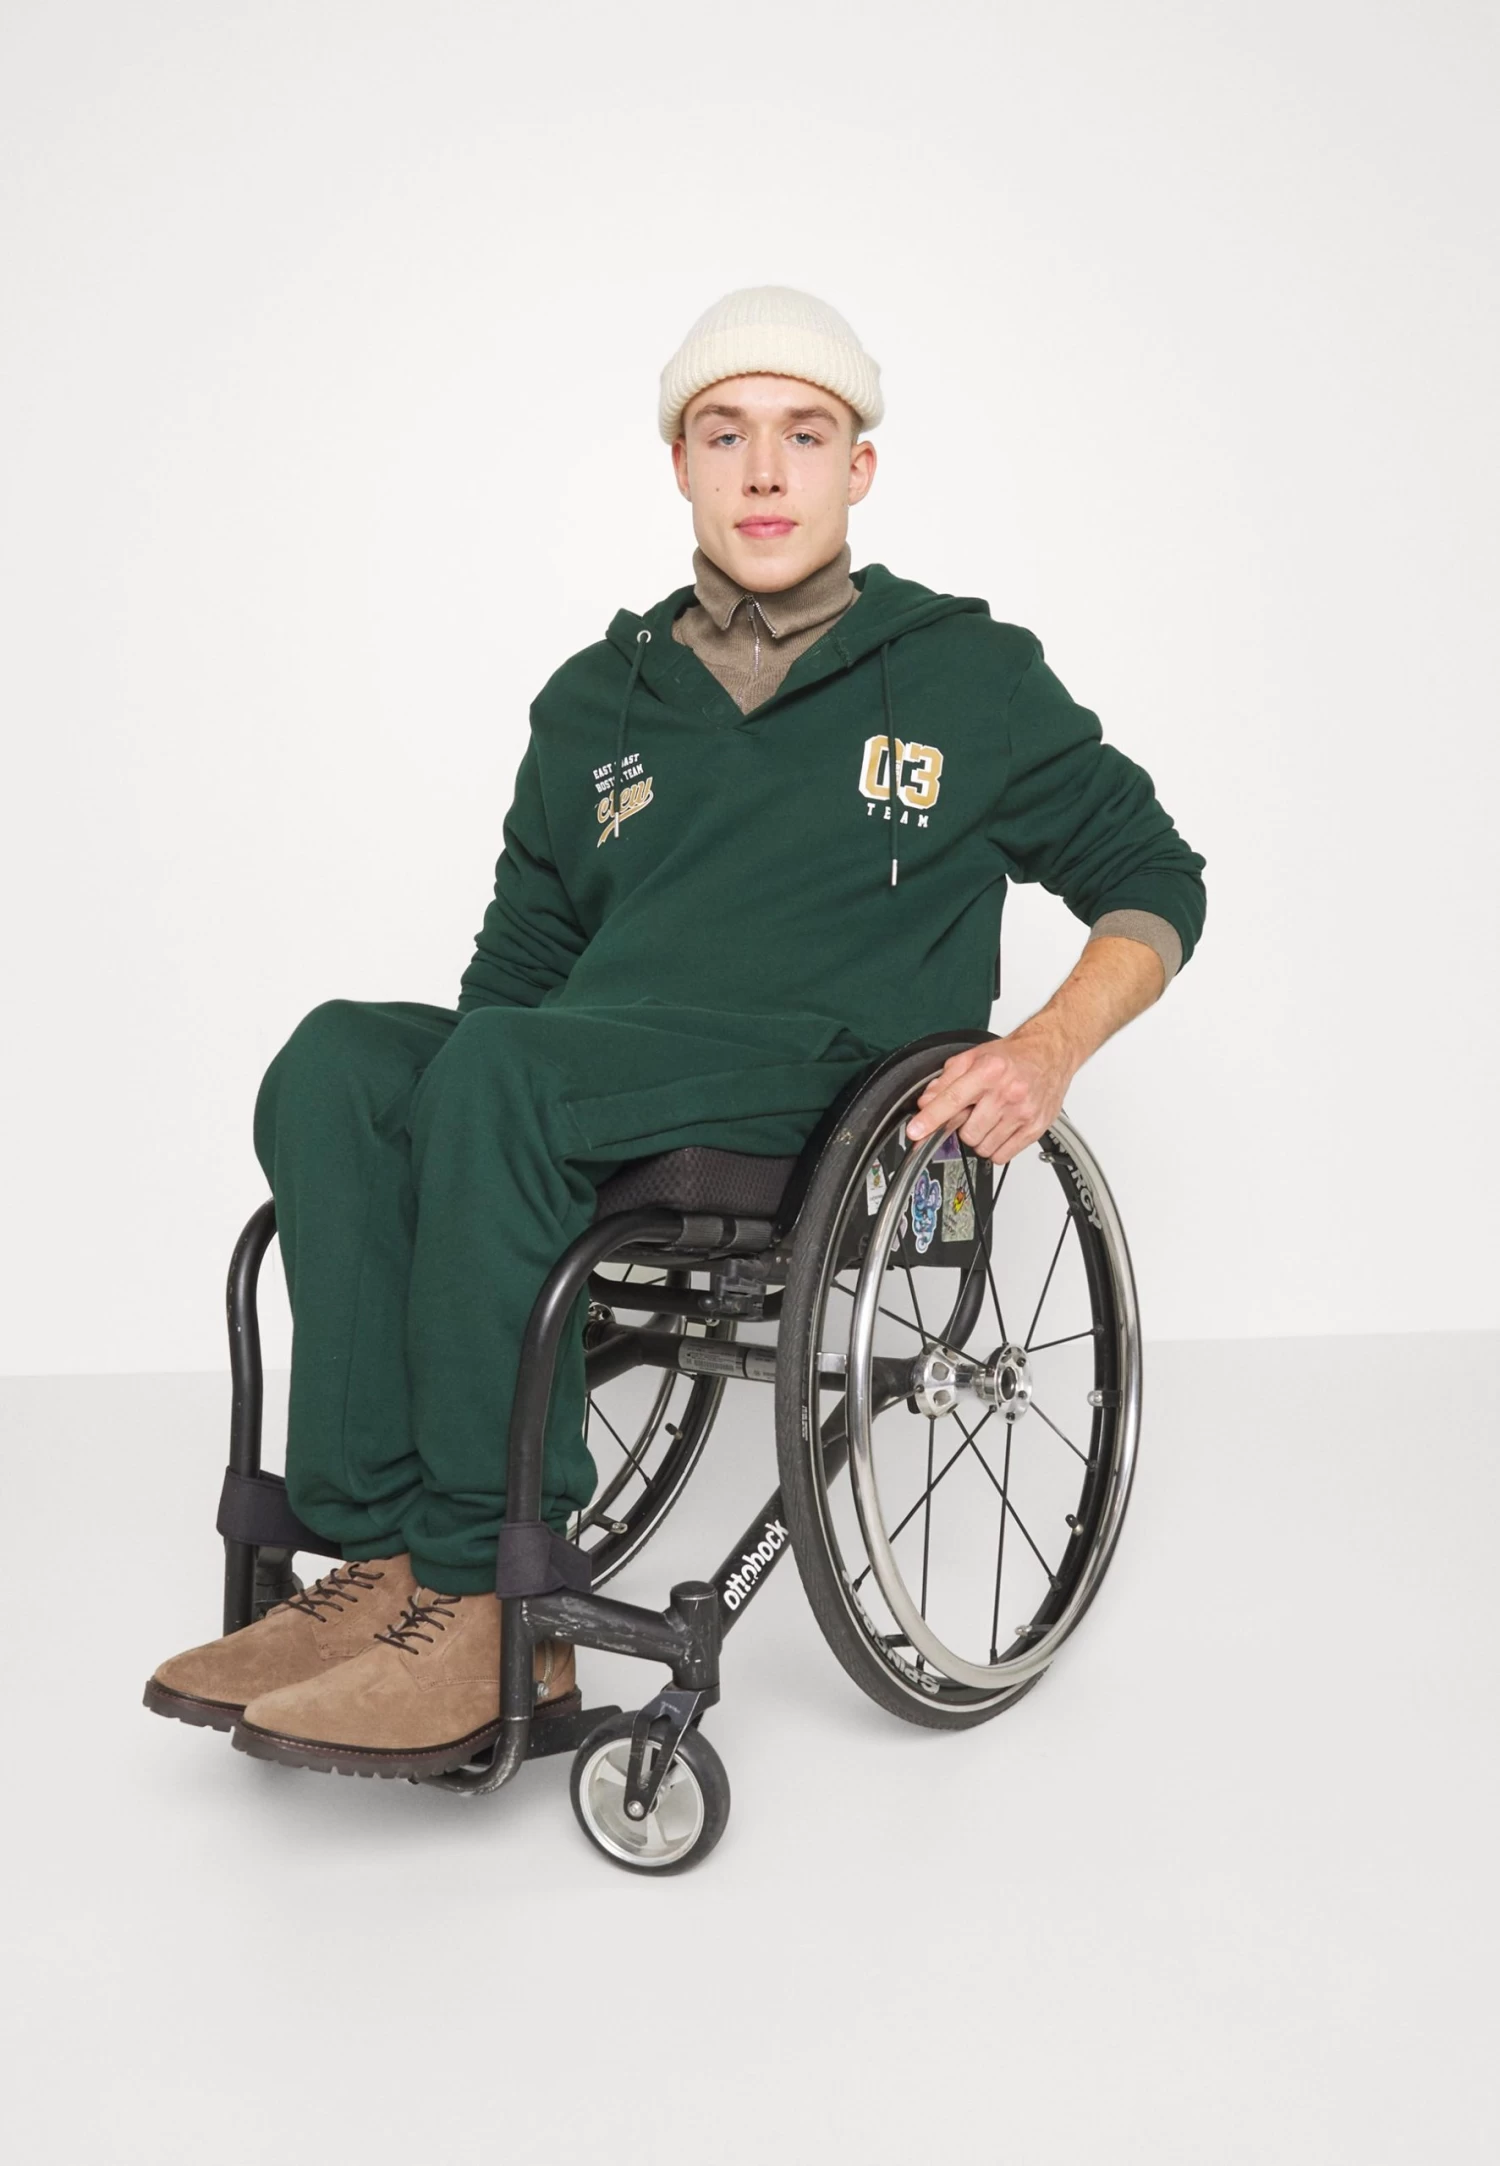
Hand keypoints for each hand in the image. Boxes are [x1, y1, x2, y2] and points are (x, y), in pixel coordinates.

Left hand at [905, 1028, 1077, 1165]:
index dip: (930, 1119)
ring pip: (984, 1147)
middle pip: (968, 1132)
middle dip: (963, 1127)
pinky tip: (1000, 1129)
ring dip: (979, 1138)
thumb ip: (946, 1080)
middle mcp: (1008, 1092)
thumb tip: (927, 1102)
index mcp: (989, 1071)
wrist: (1050, 1053)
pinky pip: (1003, 1156)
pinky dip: (996, 1148)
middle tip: (972, 1113)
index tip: (916, 1131)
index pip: (952, 1100)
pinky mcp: (1035, 1128)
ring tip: (989, 1118)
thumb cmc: (1014, 1056)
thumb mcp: (974, 1057)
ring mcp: (1023, 1112)